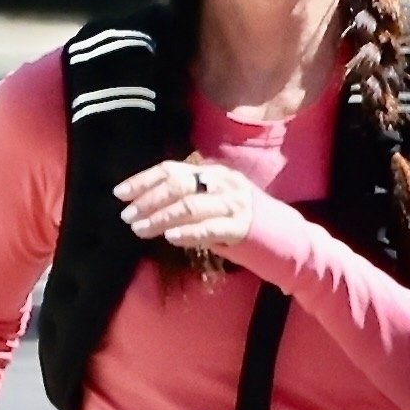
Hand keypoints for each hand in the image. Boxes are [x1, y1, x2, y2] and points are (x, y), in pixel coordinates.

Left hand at [115, 158, 255, 252]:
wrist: (288, 239)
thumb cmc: (245, 225)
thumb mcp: (216, 205)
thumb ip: (190, 201)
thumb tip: (151, 207)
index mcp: (214, 174)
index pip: (172, 170)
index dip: (143, 180)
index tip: (120, 193)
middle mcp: (224, 183)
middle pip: (177, 185)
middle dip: (148, 200)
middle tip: (128, 216)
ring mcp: (235, 204)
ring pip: (189, 205)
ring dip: (160, 218)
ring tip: (141, 229)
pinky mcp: (243, 228)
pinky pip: (210, 228)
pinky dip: (188, 232)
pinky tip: (170, 238)